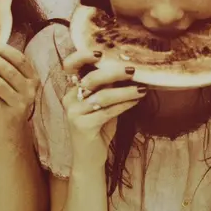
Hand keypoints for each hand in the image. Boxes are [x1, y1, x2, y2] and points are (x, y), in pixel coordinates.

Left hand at [0, 42, 39, 130]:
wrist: (11, 130)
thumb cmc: (11, 101)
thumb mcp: (16, 84)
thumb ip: (7, 68)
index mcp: (33, 79)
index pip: (21, 60)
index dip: (5, 51)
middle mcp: (29, 91)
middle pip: (9, 70)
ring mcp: (20, 103)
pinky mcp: (7, 114)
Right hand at [61, 49, 145, 167]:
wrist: (89, 158)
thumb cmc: (99, 128)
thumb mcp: (102, 104)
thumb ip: (108, 88)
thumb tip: (128, 69)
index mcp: (72, 90)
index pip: (70, 66)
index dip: (82, 56)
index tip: (100, 52)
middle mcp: (69, 99)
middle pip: (90, 79)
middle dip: (113, 72)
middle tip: (132, 70)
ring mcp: (73, 113)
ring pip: (102, 96)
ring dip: (125, 91)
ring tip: (141, 89)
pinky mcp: (82, 126)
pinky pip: (106, 112)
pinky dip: (123, 105)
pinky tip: (135, 101)